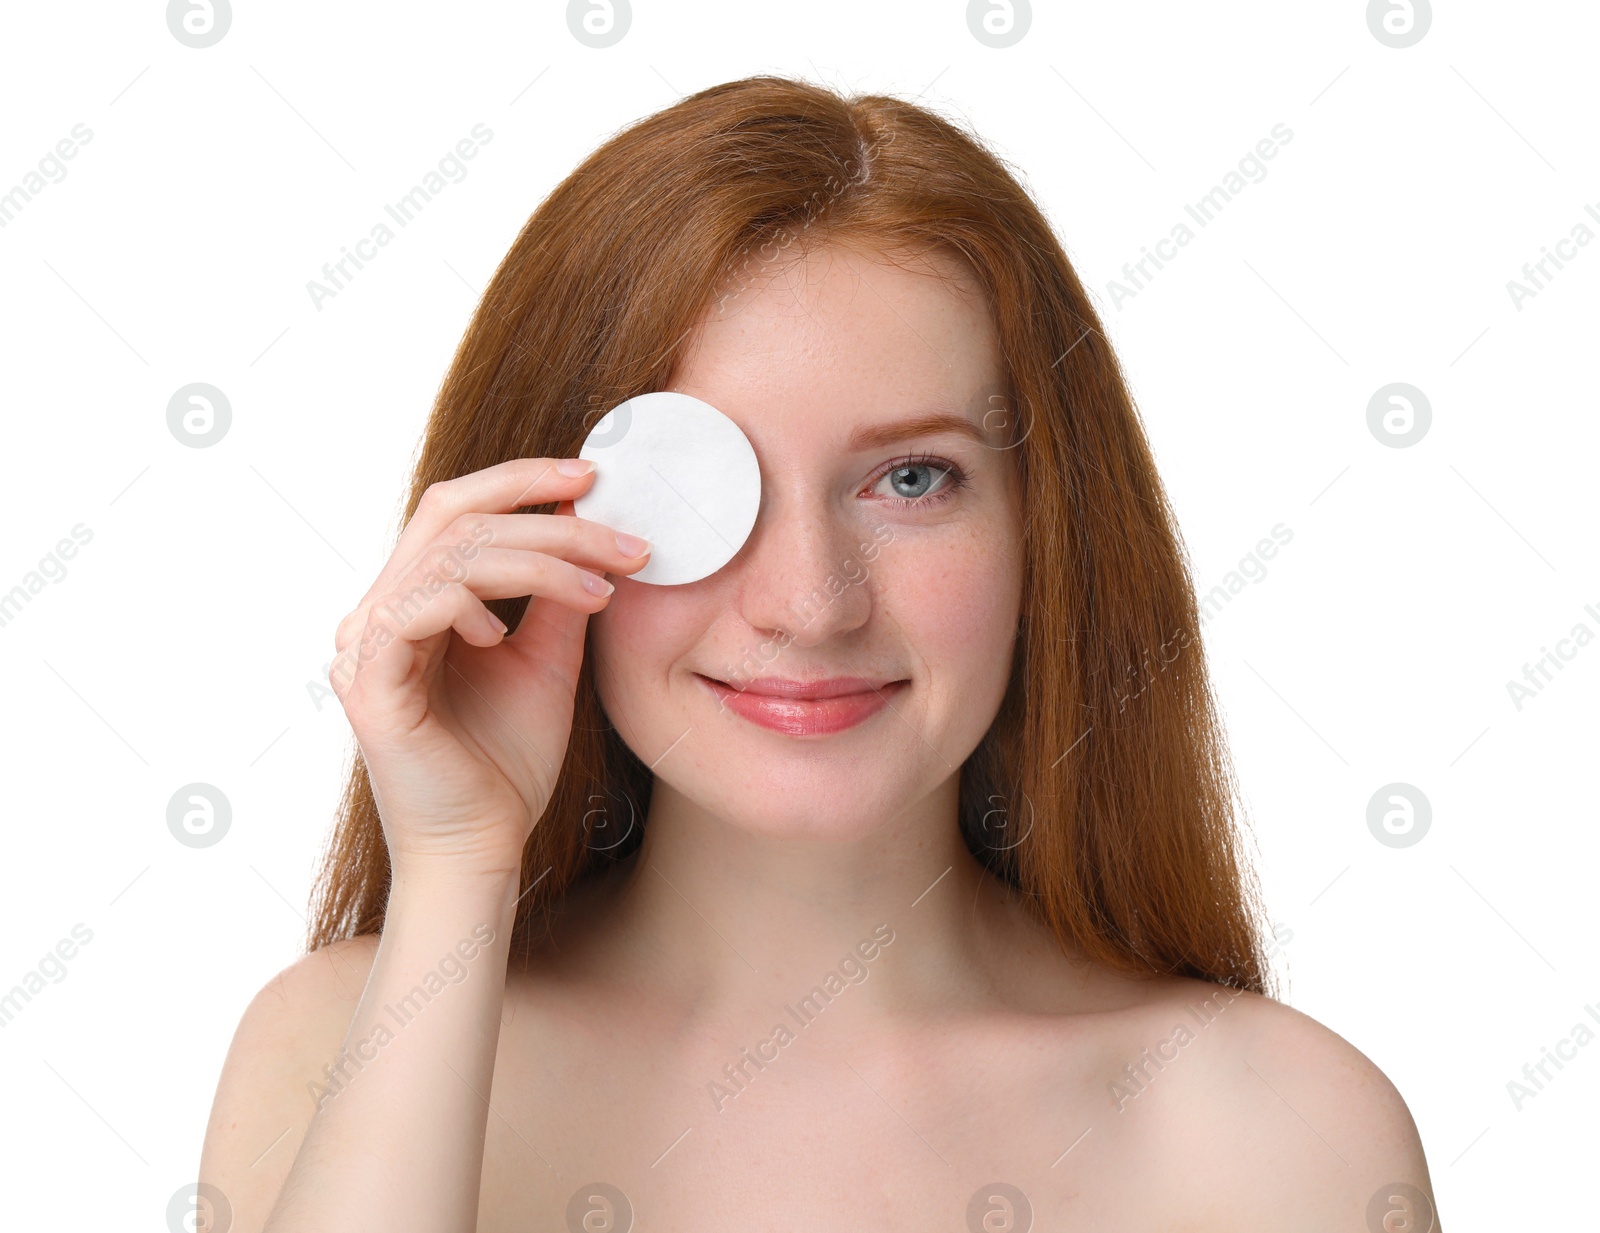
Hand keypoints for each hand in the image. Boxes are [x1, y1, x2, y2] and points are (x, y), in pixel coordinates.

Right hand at [328, 457, 650, 878]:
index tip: (592, 476)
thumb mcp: (548, 660)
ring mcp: (366, 644)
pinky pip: (415, 608)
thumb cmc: (507, 761)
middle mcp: (381, 611)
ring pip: (447, 555)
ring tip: (598, 591)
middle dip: (543, 515)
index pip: (458, 510)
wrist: (484, 846)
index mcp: (417, 599)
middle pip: (451, 515)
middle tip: (618, 531)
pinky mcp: (367, 683)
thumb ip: (556, 594)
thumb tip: (582, 518)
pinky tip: (505, 633)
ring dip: (536, 561)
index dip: (520, 481)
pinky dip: (471, 604)